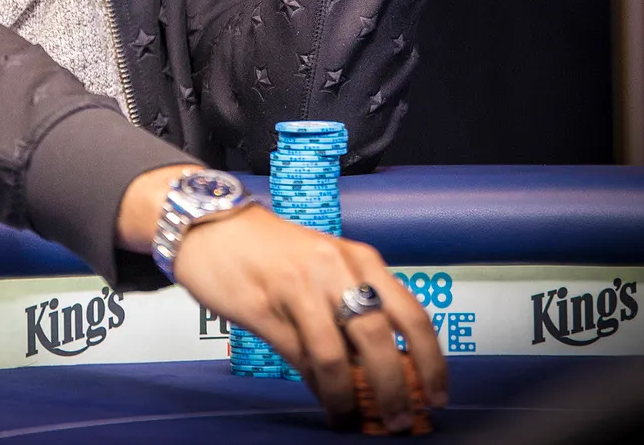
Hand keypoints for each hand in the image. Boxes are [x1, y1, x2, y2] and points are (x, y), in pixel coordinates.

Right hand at [118, 167, 445, 429]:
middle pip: (378, 339)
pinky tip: (323, 400)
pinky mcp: (264, 308)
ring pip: (337, 356)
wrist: (208, 224)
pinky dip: (317, 387)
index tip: (435, 396)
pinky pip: (300, 358)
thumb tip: (380, 369)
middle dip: (394, 389)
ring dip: (349, 397)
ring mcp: (298, 288)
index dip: (430, 363)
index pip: (412, 315)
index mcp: (359, 258)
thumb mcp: (324, 267)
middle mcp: (334, 269)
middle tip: (399, 419)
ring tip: (352, 418)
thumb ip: (353, 307)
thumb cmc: (270, 249)